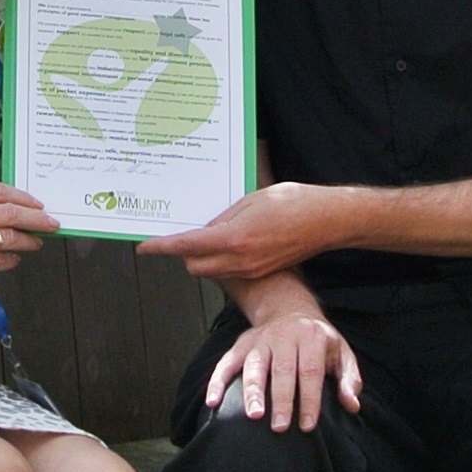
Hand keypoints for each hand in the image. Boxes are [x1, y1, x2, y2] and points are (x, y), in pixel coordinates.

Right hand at [0, 182, 55, 308]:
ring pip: (11, 236)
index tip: (37, 204)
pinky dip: (12, 260)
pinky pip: (4, 259)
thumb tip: (10, 211)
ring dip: (29, 240)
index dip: (23, 197)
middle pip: (11, 211)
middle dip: (37, 217)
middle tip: (51, 222)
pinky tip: (13, 260)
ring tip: (36, 242)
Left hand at [140, 181, 340, 280]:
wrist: (326, 221)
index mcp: (234, 238)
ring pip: (212, 271)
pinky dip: (221, 261)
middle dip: (184, 254)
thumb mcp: (251, 200)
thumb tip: (205, 230)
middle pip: (195, 266)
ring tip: (207, 236)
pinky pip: (230, 271)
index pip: (187, 246)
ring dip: (202, 258)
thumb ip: (223, 218)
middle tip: (182, 235)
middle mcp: (240, 260)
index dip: (162, 248)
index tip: (145, 248)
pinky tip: (229, 242)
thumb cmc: (292, 203)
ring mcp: (252, 269)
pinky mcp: (261, 271)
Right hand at [207, 316, 362, 431]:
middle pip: (282, 370)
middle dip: (281, 400)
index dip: (309, 399)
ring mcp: (260, 340)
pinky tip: (213, 403)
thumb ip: (348, 379)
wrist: (290, 310)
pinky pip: (226, 363)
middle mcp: (284, 337)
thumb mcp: (341, 353)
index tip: (306, 426)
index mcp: (312, 338)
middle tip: (279, 428)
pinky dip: (217, 382)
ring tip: (253, 416)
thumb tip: (352, 405)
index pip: (310, 371)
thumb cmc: (319, 341)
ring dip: (252, 392)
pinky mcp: (241, 345)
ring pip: (254, 366)